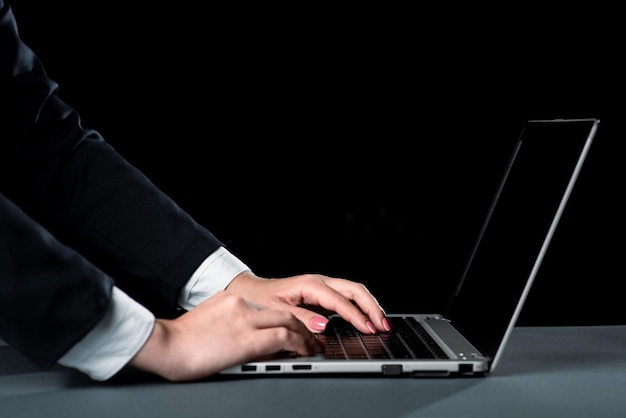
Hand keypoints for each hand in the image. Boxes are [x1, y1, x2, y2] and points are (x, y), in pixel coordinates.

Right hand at [129, 291, 322, 380]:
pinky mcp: (248, 337)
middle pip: (281, 312)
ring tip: (312, 348)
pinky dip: (299, 345)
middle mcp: (240, 304)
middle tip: (311, 339)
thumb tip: (247, 340)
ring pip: (288, 322)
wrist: (165, 345)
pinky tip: (304, 353)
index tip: (292, 330)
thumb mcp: (207, 323)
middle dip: (300, 327)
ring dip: (305, 337)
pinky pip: (284, 338)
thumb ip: (228, 324)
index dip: (283, 321)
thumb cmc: (178, 342)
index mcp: (229, 300)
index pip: (266, 309)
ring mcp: (246, 318)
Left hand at [225, 271, 389, 334]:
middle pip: (355, 290)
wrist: (253, 292)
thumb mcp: (277, 311)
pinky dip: (362, 307)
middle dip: (372, 307)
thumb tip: (324, 325)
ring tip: (383, 324)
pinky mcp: (325, 296)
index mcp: (310, 285)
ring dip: (370, 306)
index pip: (340, 300)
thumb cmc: (262, 300)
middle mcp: (320, 283)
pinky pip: (349, 298)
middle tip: (384, 326)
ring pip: (355, 292)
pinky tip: (369, 319)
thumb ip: (301, 318)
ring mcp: (325, 288)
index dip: (356, 315)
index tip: (368, 328)